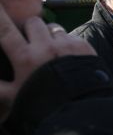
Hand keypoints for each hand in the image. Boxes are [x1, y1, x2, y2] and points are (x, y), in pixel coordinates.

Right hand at [0, 4, 95, 121]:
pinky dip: (66, 43)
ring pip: (53, 27)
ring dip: (49, 35)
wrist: (80, 112)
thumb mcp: (13, 98)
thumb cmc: (42, 106)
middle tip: (30, 41)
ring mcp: (67, 45)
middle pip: (33, 22)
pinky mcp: (84, 47)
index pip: (5, 31)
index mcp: (25, 58)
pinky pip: (71, 36)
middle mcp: (46, 47)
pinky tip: (66, 57)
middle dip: (29, 28)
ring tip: (50, 51)